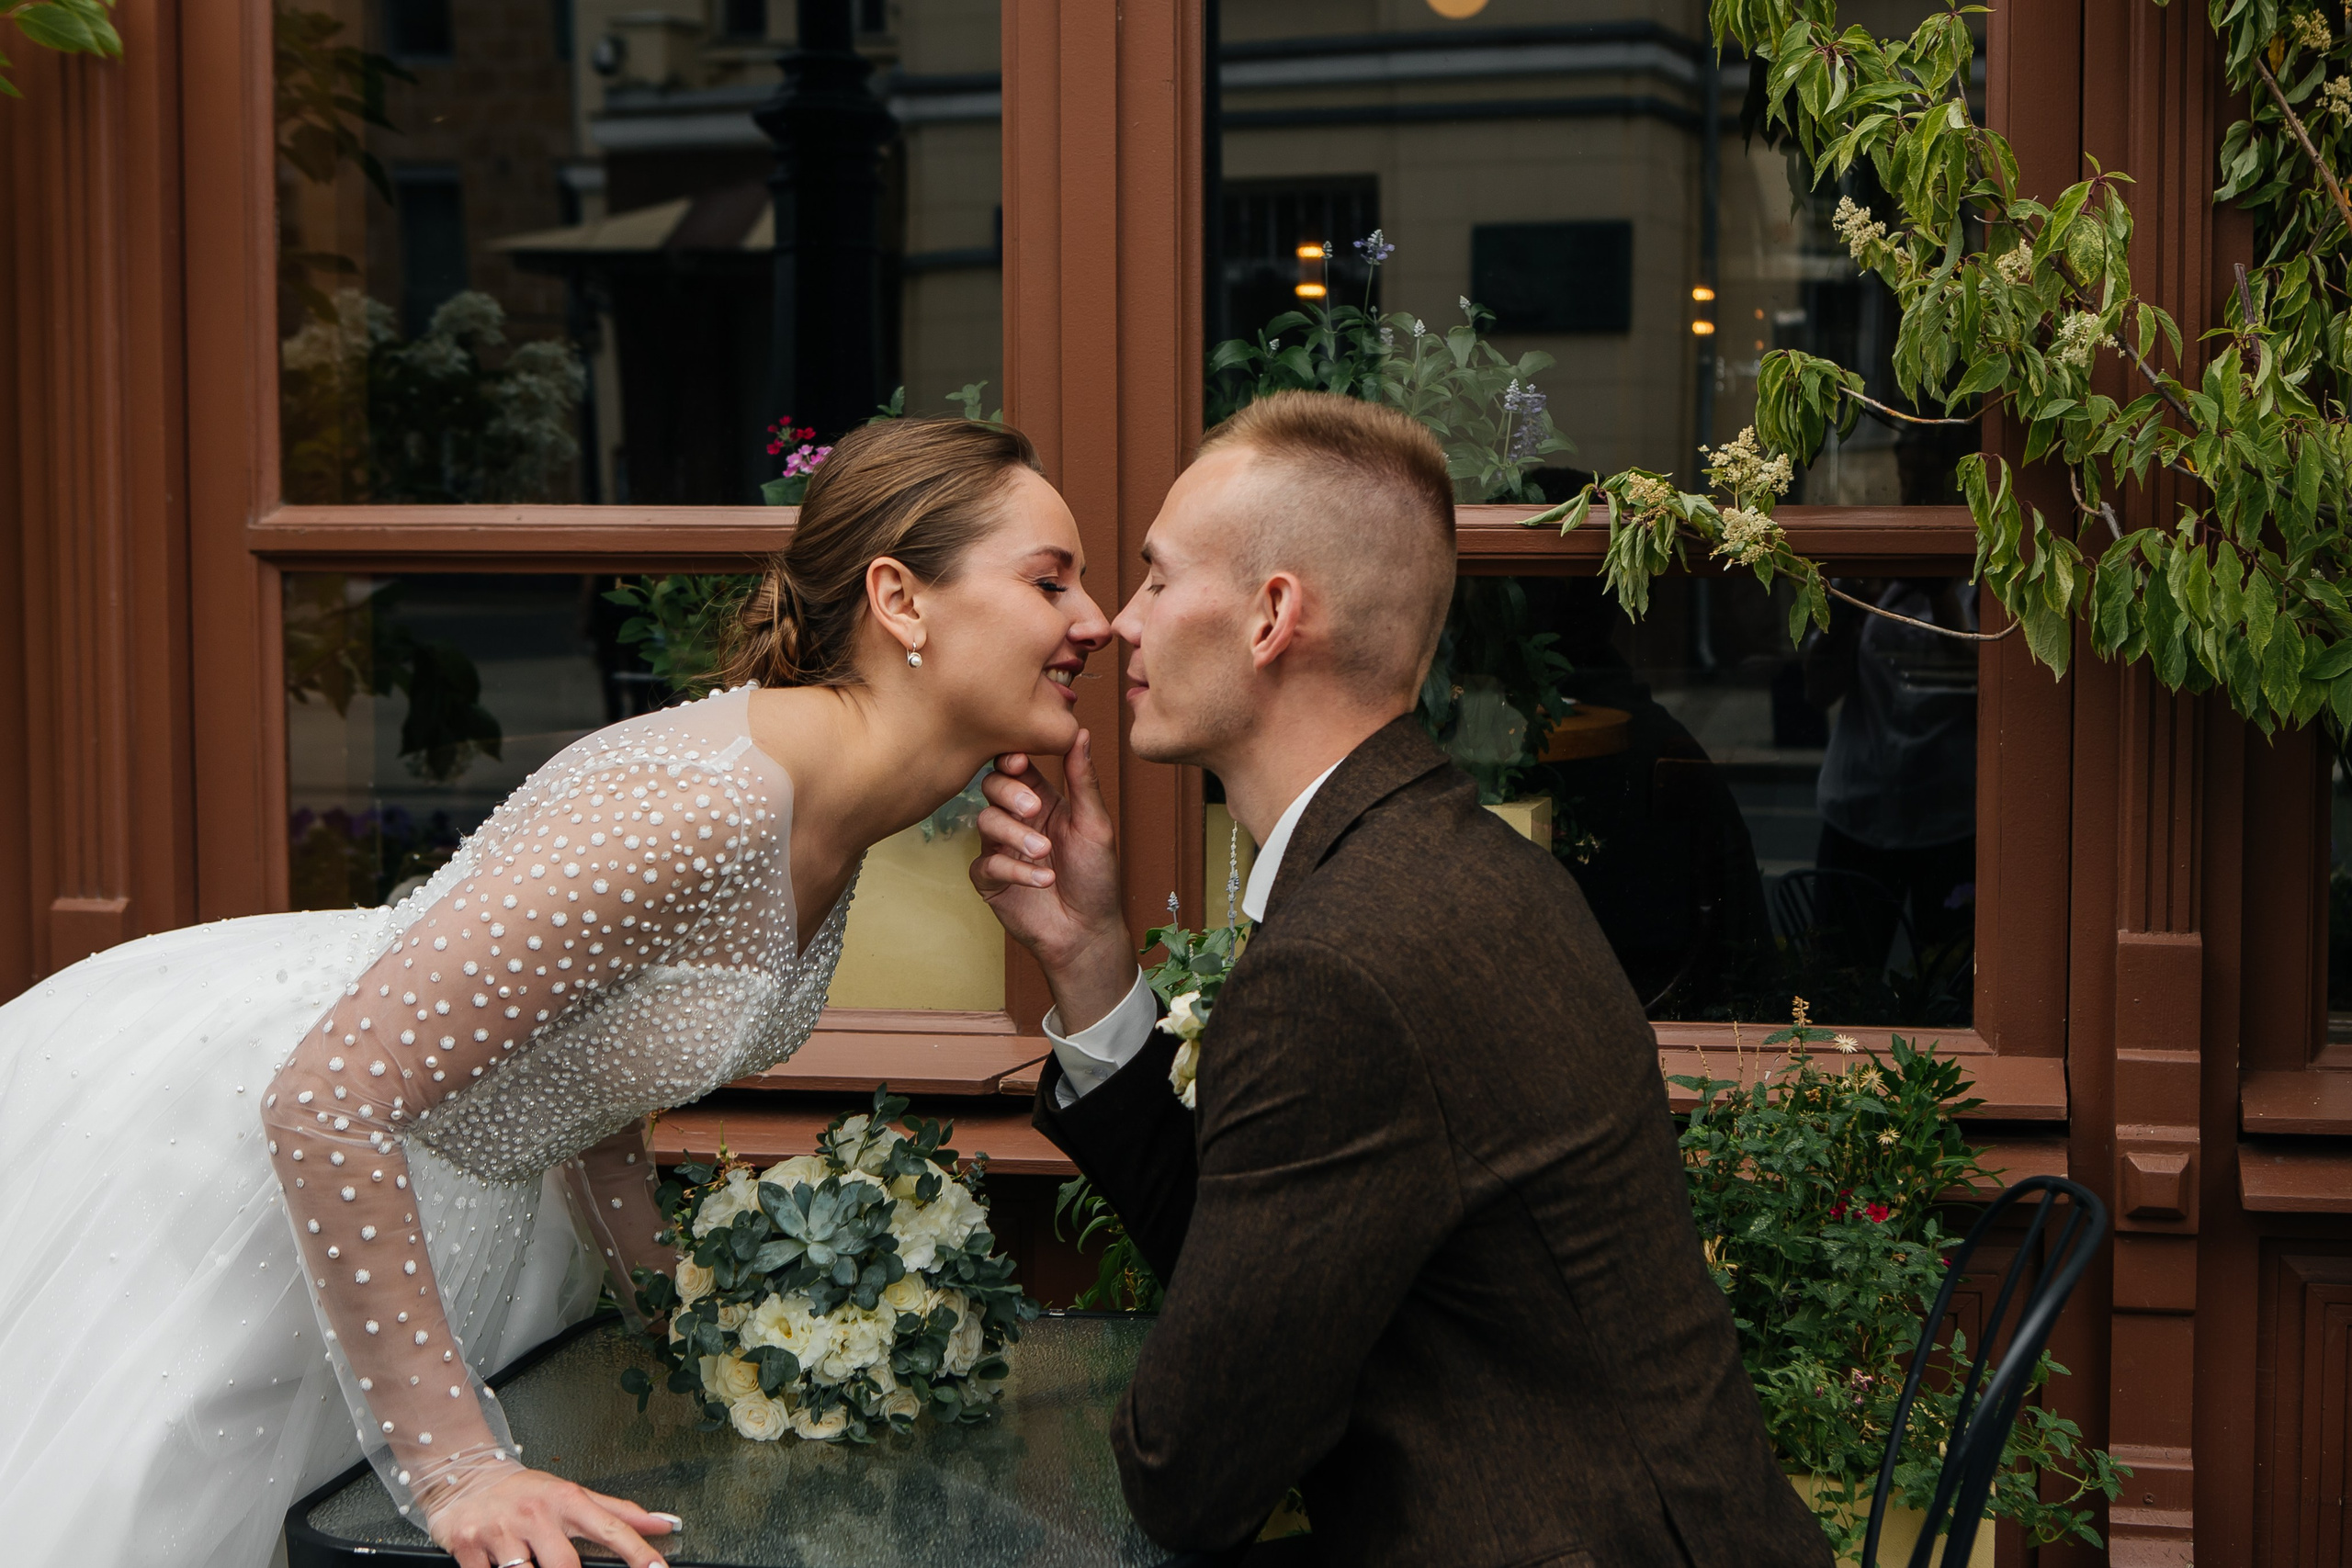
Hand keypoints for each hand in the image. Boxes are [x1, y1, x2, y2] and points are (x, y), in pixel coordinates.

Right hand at [429, 1467, 678, 1567]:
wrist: (466, 1476)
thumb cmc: (526, 1492)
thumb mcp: (573, 1495)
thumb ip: (619, 1512)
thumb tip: (664, 1523)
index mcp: (566, 1500)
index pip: (611, 1528)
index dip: (637, 1551)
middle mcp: (536, 1513)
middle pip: (564, 1565)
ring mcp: (501, 1530)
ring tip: (530, 1564)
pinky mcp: (469, 1546)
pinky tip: (498, 1565)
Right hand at [970, 729, 1135, 1028]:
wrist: (1088, 931)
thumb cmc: (1097, 877)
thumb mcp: (1095, 824)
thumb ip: (1083, 779)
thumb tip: (1080, 732)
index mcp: (1042, 799)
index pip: (1015, 766)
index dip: (1011, 759)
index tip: (1018, 761)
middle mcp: (1017, 819)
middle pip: (992, 787)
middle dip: (1010, 794)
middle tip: (1034, 810)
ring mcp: (1000, 848)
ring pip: (985, 822)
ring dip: (1016, 836)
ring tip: (1044, 852)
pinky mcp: (990, 879)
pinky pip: (986, 863)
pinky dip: (1015, 870)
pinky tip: (1044, 879)